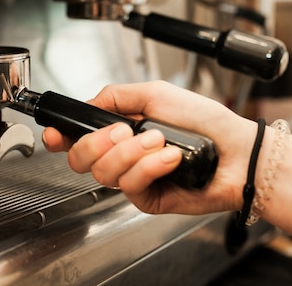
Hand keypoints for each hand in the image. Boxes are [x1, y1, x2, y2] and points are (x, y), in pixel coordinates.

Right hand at [42, 80, 258, 214]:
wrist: (236, 150)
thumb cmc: (204, 120)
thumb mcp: (155, 93)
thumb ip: (116, 96)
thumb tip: (89, 103)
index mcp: (118, 131)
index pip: (77, 138)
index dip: (60, 137)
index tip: (55, 133)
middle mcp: (121, 156)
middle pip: (79, 159)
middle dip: (97, 143)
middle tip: (125, 131)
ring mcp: (133, 178)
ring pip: (103, 173)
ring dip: (132, 153)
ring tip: (160, 141)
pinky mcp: (147, 198)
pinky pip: (131, 185)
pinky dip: (151, 166)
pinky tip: (171, 157)